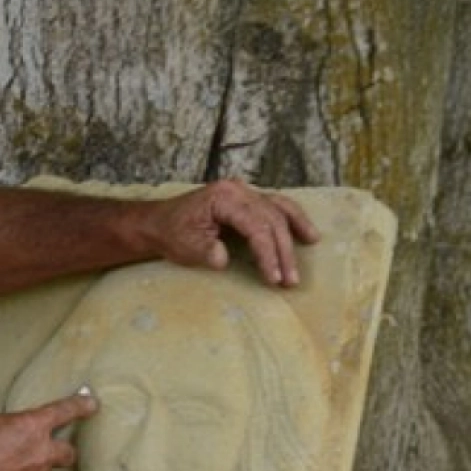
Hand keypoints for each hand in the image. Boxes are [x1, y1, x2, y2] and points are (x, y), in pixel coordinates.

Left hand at [141, 180, 320, 286]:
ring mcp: (245, 193)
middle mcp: (239, 190)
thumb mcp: (184, 245)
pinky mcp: (247, 200)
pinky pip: (276, 206)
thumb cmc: (172, 233)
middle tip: (289, 280)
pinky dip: (293, 218)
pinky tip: (306, 232)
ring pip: (279, 209)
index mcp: (224, 197)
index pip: (256, 226)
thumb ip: (204, 251)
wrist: (159, 223)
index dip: (267, 253)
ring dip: (296, 230)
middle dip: (283, 251)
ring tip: (311, 247)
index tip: (273, 278)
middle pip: (272, 219)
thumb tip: (223, 258)